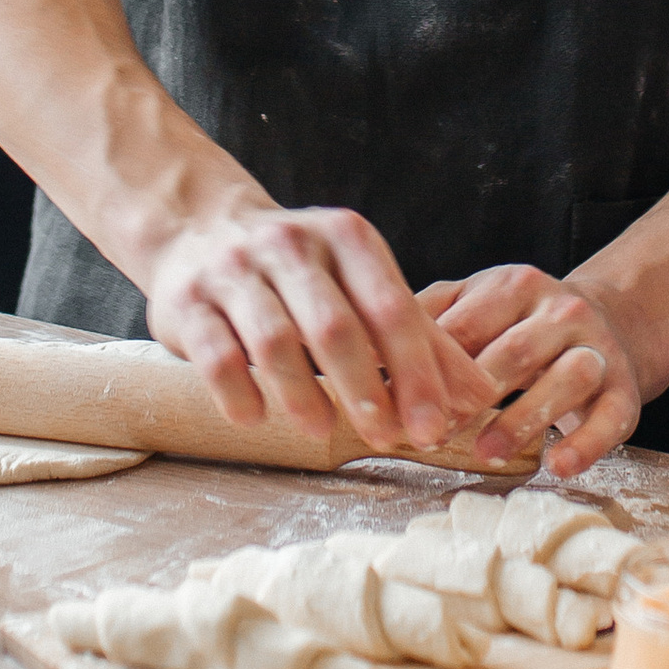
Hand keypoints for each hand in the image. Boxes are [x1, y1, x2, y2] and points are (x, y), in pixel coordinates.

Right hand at [145, 202, 498, 457]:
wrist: (199, 229)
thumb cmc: (300, 270)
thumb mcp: (362, 284)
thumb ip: (421, 338)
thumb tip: (480, 397)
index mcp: (345, 237)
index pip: (392, 308)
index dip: (417, 372)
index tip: (433, 426)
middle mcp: (291, 245)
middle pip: (337, 327)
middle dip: (366, 391)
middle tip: (386, 439)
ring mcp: (235, 270)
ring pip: (276, 342)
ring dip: (305, 395)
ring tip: (323, 430)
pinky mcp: (188, 301)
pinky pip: (217, 354)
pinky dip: (240, 392)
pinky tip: (257, 417)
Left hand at [418, 263, 647, 483]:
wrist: (614, 321)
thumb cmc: (524, 322)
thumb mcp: (479, 302)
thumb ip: (430, 316)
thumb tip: (364, 347)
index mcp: (516, 286)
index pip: (468, 322)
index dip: (431, 364)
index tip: (397, 401)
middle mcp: (561, 311)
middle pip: (515, 351)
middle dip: (472, 395)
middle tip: (432, 433)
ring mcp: (598, 349)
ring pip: (567, 378)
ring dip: (524, 418)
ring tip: (484, 452)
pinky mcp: (625, 390)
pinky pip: (611, 417)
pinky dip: (585, 443)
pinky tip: (556, 465)